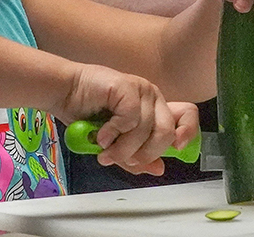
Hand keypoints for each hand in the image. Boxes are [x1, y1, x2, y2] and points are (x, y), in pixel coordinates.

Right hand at [55, 64, 198, 174]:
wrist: (65, 92)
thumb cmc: (87, 113)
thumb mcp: (115, 142)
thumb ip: (135, 156)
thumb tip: (160, 168)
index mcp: (155, 108)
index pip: (187, 115)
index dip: (188, 133)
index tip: (175, 150)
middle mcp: (152, 97)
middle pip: (167, 132)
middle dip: (145, 153)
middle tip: (123, 159)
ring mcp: (141, 89)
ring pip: (146, 130)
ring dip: (122, 148)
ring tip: (104, 150)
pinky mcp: (127, 86)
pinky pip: (130, 119)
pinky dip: (113, 133)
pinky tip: (100, 134)